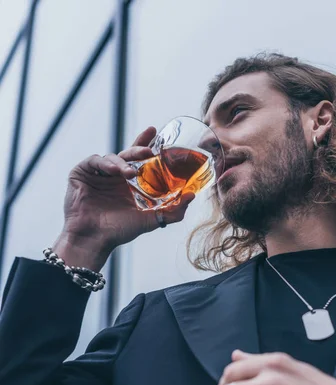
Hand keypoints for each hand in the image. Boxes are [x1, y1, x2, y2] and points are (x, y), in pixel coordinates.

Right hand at [62, 126, 194, 252]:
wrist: (94, 239)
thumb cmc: (119, 231)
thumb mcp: (150, 220)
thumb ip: (172, 211)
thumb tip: (192, 196)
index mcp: (129, 183)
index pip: (139, 159)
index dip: (146, 144)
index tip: (155, 132)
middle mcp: (114, 176)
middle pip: (128, 153)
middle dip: (138, 148)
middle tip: (148, 151)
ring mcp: (97, 174)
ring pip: (112, 157)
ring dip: (123, 162)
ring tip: (129, 173)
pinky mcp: (81, 173)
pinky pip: (95, 161)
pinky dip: (105, 164)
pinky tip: (113, 171)